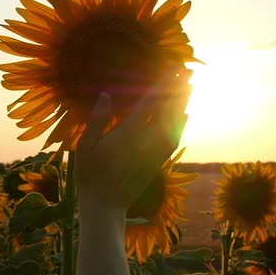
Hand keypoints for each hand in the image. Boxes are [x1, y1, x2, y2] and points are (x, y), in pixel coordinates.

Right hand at [74, 69, 192, 208]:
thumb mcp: (85, 147)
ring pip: (174, 124)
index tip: (171, 68)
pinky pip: (174, 140)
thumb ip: (97, 120)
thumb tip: (106, 95)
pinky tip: (185, 115)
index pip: (149, 102)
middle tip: (188, 71)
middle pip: (167, 110)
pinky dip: (181, 125)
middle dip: (178, 89)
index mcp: (127, 134)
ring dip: (183, 104)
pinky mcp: (158, 162)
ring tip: (190, 87)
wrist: (106, 207)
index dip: (162, 84)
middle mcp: (145, 141)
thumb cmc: (89, 176)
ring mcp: (154, 153)